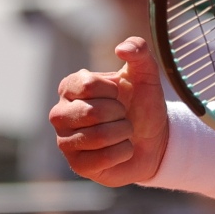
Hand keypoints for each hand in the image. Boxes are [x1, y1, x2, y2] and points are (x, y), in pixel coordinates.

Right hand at [50, 35, 169, 186]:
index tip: (119, 95)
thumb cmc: (143, 105)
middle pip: (91, 112)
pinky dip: (124, 152)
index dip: (113, 91)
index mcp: (70, 86)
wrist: (154, 140)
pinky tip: (122, 149)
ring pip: (98, 137)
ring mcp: (65, 141)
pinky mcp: (77, 165)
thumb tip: (122, 48)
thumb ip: (139, 51)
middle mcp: (60, 113)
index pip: (88, 85)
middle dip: (119, 114)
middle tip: (123, 116)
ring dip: (123, 133)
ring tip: (123, 132)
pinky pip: (104, 158)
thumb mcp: (146, 74)